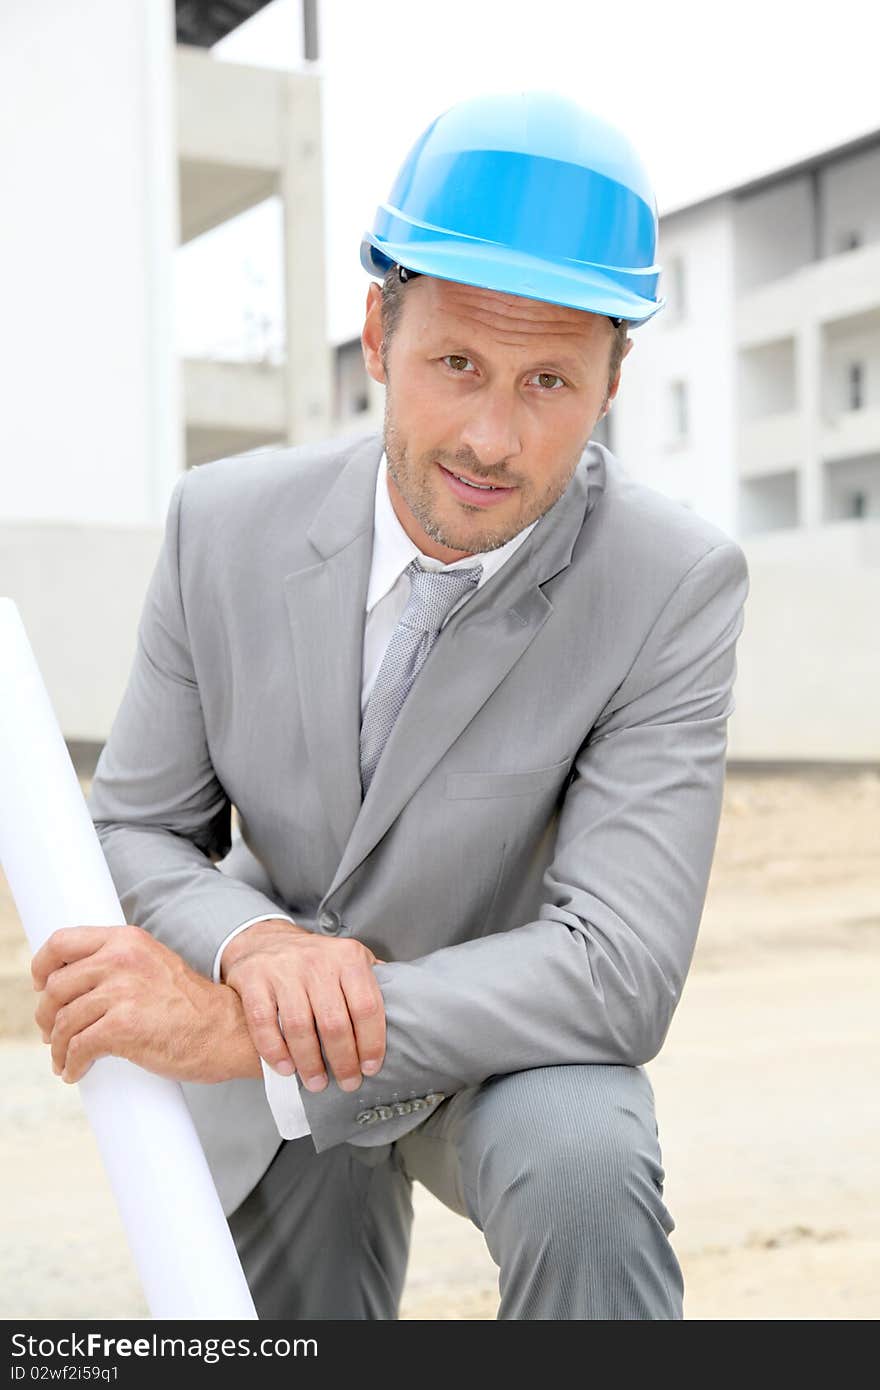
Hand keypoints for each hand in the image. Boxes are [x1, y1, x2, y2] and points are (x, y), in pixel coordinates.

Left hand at [31, 925, 260, 1084]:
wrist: (225, 1030)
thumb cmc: (190, 1005)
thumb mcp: (153, 964)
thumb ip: (118, 963)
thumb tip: (72, 985)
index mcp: (127, 940)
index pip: (62, 942)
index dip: (42, 965)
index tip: (41, 984)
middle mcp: (122, 959)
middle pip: (56, 987)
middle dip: (46, 1015)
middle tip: (51, 1032)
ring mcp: (122, 992)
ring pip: (63, 1021)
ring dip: (57, 1046)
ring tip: (64, 1058)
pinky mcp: (123, 1027)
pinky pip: (78, 1047)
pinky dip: (71, 1063)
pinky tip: (76, 1070)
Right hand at [220, 917, 385, 1093]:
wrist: (264, 941)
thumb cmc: (314, 960)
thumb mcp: (349, 958)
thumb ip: (372, 980)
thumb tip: (406, 1007)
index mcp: (348, 958)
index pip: (367, 1006)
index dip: (372, 1043)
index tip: (371, 1067)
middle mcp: (317, 962)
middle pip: (335, 1023)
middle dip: (344, 1061)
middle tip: (348, 1082)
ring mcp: (283, 971)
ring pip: (300, 1027)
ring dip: (310, 1063)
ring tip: (317, 1083)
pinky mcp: (254, 981)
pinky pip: (264, 1023)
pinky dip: (275, 1051)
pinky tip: (286, 1068)